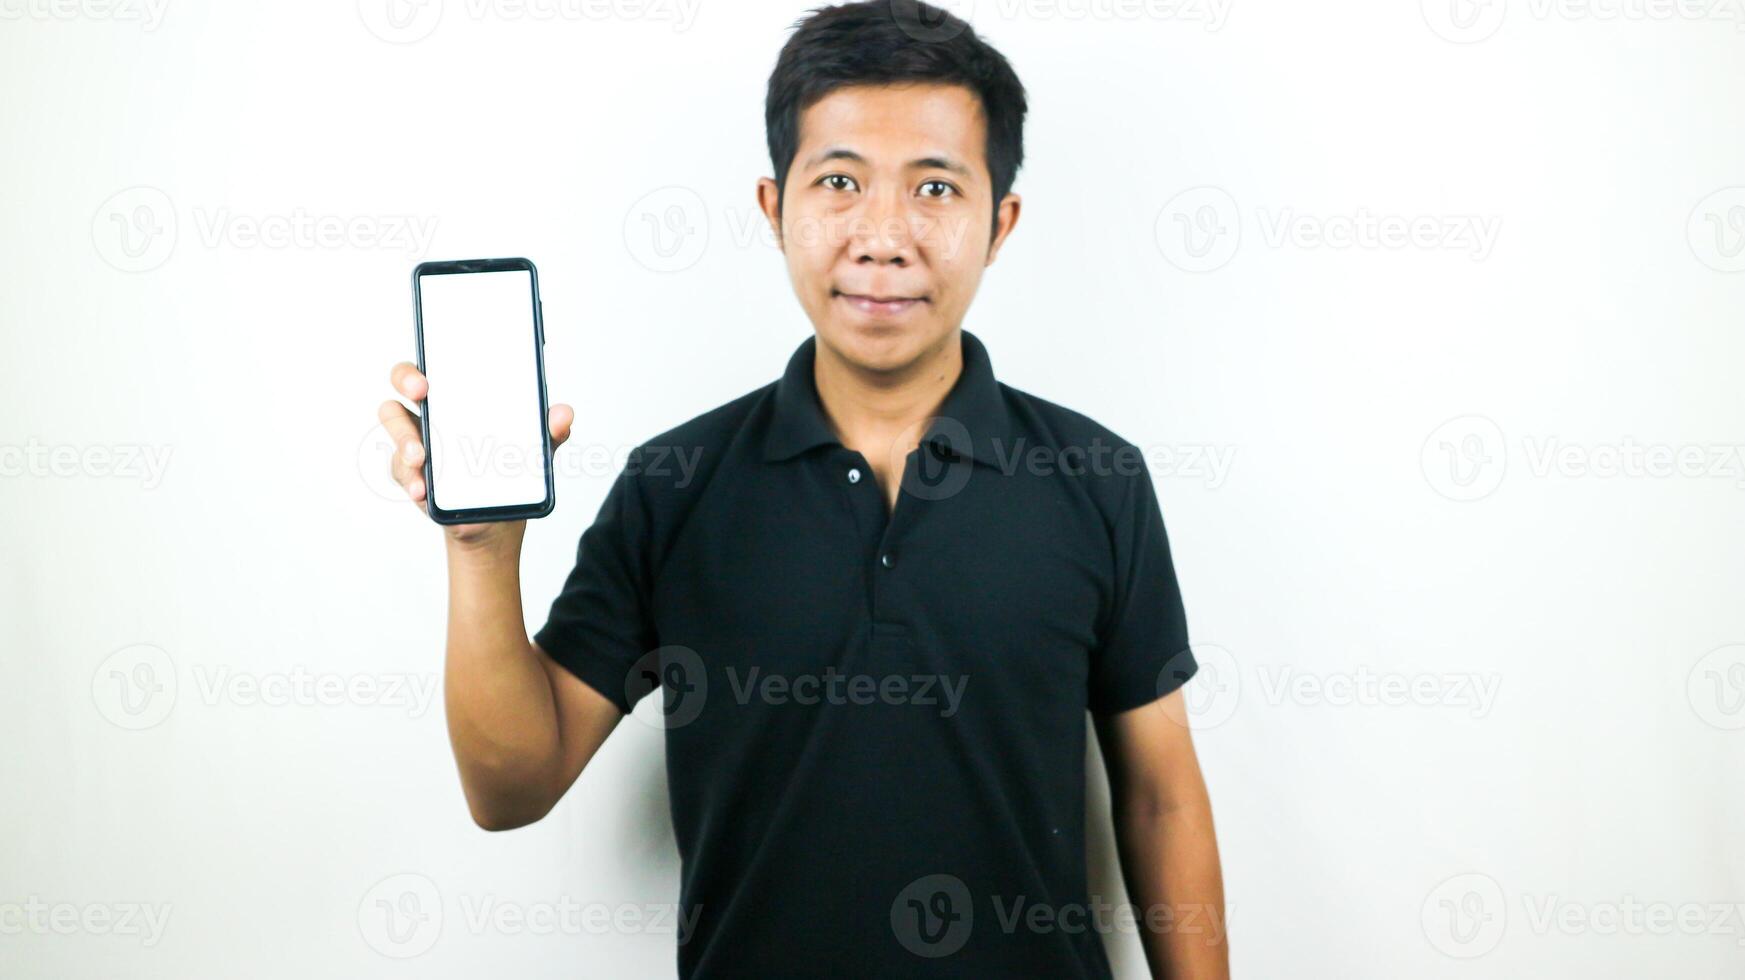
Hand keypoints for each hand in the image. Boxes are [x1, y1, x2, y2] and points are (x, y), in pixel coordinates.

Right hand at [378, 361, 574, 547]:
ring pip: (394, 426)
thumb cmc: (509, 469)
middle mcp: (430, 414)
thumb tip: (565, 414)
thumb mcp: (535, 450)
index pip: (433, 368)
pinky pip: (400, 469)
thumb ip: (548, 431)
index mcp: (458, 398)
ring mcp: (415, 442)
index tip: (428, 377)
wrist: (495, 518)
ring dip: (404, 440)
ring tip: (421, 460)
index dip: (423, 365)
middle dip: (406, 382)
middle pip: (401, 385)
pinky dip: (411, 478)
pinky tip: (422, 490)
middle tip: (422, 395)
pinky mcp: (409, 472)